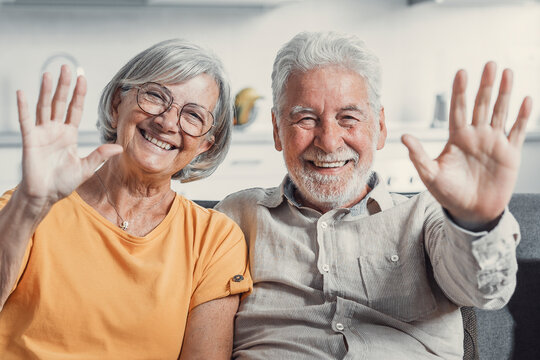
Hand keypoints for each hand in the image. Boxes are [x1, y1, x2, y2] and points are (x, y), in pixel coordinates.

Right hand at [17, 65, 122, 209]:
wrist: (45, 196)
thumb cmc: (63, 183)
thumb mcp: (85, 169)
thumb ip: (99, 156)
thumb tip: (119, 148)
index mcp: (69, 134)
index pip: (75, 109)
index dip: (78, 94)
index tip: (82, 78)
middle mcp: (55, 130)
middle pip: (60, 103)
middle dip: (64, 86)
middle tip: (66, 67)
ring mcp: (42, 134)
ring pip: (44, 107)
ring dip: (45, 91)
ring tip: (48, 74)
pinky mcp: (30, 141)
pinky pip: (26, 122)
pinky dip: (23, 107)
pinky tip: (22, 93)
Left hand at [402, 62, 532, 228]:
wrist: (470, 212)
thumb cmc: (448, 194)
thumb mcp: (430, 175)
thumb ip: (418, 155)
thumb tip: (403, 137)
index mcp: (457, 138)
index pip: (458, 109)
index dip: (460, 91)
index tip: (461, 72)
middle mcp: (476, 136)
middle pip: (481, 105)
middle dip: (485, 85)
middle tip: (489, 64)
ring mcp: (493, 142)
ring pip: (500, 112)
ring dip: (504, 93)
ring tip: (508, 73)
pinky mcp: (509, 153)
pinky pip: (517, 131)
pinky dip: (522, 116)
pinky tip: (526, 100)